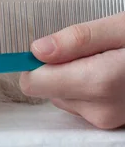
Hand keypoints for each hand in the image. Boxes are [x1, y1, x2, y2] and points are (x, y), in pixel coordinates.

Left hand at [20, 13, 124, 128]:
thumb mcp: (118, 27)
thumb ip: (76, 39)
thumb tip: (37, 50)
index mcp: (98, 82)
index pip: (33, 82)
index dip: (33, 62)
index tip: (42, 47)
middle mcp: (99, 109)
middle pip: (46, 88)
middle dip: (57, 66)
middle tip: (88, 48)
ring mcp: (106, 119)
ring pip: (61, 94)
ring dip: (72, 75)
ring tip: (103, 58)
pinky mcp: (110, 121)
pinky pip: (78, 101)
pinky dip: (84, 85)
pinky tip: (107, 72)